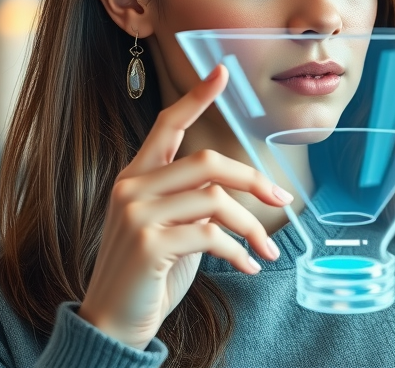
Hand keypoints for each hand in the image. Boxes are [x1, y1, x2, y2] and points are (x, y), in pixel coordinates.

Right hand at [77, 65, 292, 348]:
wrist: (112, 322)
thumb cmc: (146, 275)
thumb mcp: (167, 229)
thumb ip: (190, 202)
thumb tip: (235, 193)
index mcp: (135, 177)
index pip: (167, 125)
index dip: (196, 97)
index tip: (222, 72)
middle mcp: (131, 188)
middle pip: (207, 163)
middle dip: (253, 179)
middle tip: (282, 198)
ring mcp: (137, 214)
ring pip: (215, 200)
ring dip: (252, 227)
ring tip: (267, 250)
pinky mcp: (149, 244)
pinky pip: (211, 235)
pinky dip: (238, 252)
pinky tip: (248, 267)